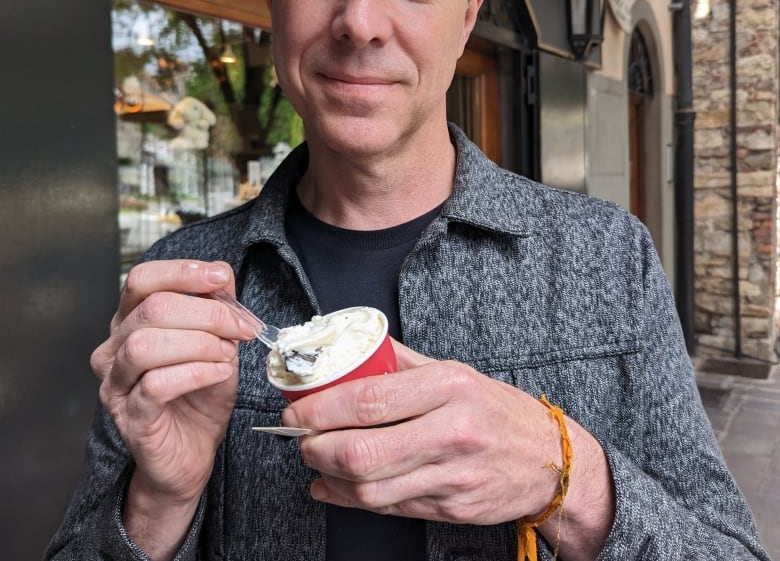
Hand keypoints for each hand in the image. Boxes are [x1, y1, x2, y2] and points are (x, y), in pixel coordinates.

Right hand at [90, 260, 255, 557]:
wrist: (191, 452)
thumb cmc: (200, 394)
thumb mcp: (217, 341)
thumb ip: (216, 307)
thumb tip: (221, 275)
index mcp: (132, 321)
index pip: (142, 279)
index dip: (182, 272)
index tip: (220, 278)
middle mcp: (115, 348)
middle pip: (152, 308)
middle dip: (208, 313)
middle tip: (242, 328)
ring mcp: (117, 383)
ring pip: (146, 344)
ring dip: (200, 343)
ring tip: (228, 353)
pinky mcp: (130, 416)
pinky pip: (156, 384)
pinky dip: (196, 372)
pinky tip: (219, 373)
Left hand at [284, 342, 613, 559]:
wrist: (550, 459)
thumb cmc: (497, 409)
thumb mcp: (455, 371)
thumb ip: (402, 362)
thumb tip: (352, 351)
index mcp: (449, 387)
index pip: (369, 400)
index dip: (321, 408)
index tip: (296, 409)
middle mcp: (452, 431)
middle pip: (363, 452)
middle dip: (316, 447)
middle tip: (300, 437)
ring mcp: (453, 476)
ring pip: (371, 489)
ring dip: (329, 476)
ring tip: (314, 458)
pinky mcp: (453, 509)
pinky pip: (390, 509)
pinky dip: (350, 499)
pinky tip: (333, 487)